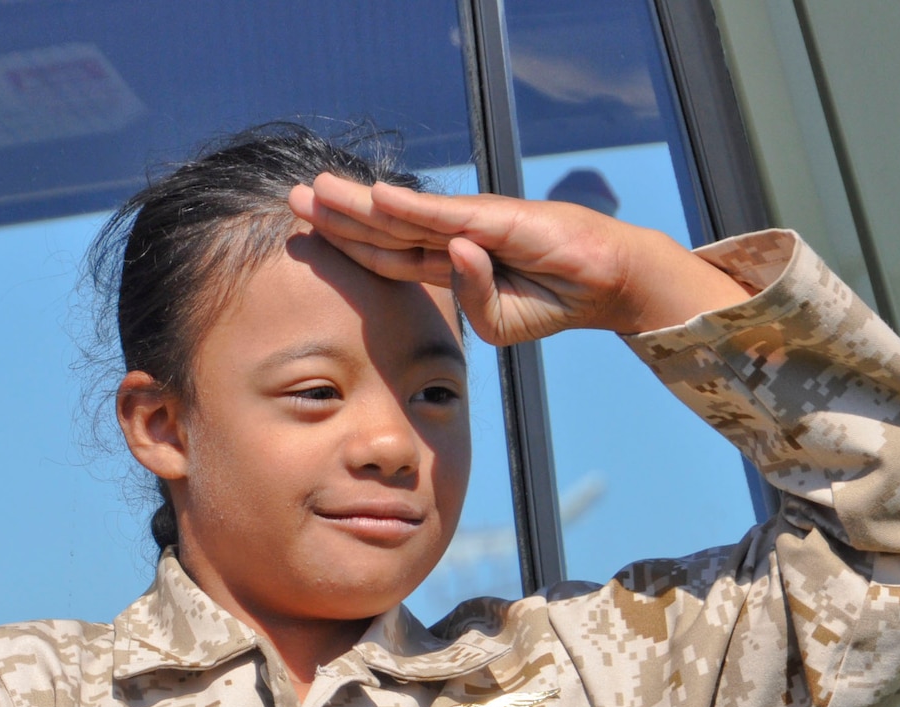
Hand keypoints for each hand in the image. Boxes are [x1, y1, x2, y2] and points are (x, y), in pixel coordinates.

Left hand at [288, 176, 749, 344]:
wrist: (605, 281)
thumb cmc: (552, 301)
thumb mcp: (499, 323)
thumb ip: (471, 300)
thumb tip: (454, 257)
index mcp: (447, 265)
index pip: (386, 255)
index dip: (347, 244)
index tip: (306, 233)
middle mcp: (453, 238)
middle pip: (385, 229)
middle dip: (338, 216)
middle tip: (293, 199)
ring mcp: (473, 225)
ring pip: (406, 217)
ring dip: (361, 204)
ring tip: (319, 190)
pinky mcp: (499, 219)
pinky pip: (446, 216)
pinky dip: (412, 208)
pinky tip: (376, 198)